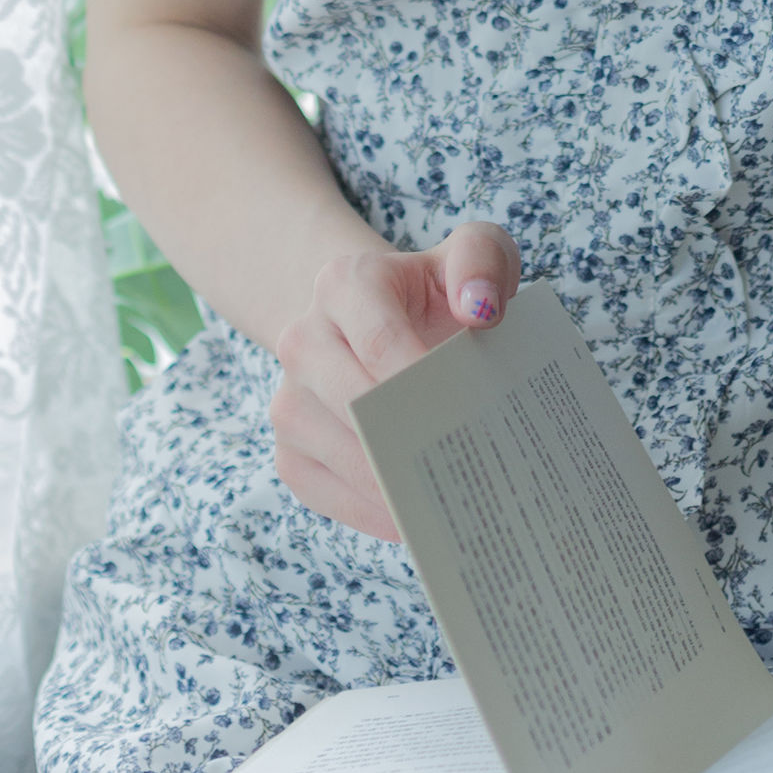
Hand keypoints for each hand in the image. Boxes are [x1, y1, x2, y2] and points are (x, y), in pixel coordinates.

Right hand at [269, 222, 522, 535]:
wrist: (389, 320)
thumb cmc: (440, 294)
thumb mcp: (475, 254)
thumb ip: (483, 261)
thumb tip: (478, 308)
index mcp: (345, 282)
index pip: (380, 340)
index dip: (423, 383)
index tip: (470, 414)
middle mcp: (304, 338)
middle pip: (354, 404)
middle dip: (413, 440)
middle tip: (471, 472)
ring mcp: (290, 397)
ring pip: (335, 454)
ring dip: (394, 485)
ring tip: (453, 503)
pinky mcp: (289, 448)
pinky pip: (321, 491)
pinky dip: (369, 512)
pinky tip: (416, 518)